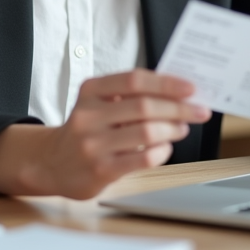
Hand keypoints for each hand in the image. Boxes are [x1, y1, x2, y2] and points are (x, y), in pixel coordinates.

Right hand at [0, 69, 210, 198]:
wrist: (52, 163)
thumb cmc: (87, 129)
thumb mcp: (98, 103)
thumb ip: (130, 95)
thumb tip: (177, 93)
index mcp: (91, 90)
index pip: (134, 80)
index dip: (166, 83)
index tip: (190, 88)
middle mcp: (89, 115)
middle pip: (145, 106)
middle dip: (179, 108)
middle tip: (198, 111)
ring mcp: (93, 144)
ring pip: (146, 132)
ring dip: (173, 129)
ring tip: (182, 129)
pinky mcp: (101, 169)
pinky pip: (142, 158)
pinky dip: (161, 151)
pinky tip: (165, 147)